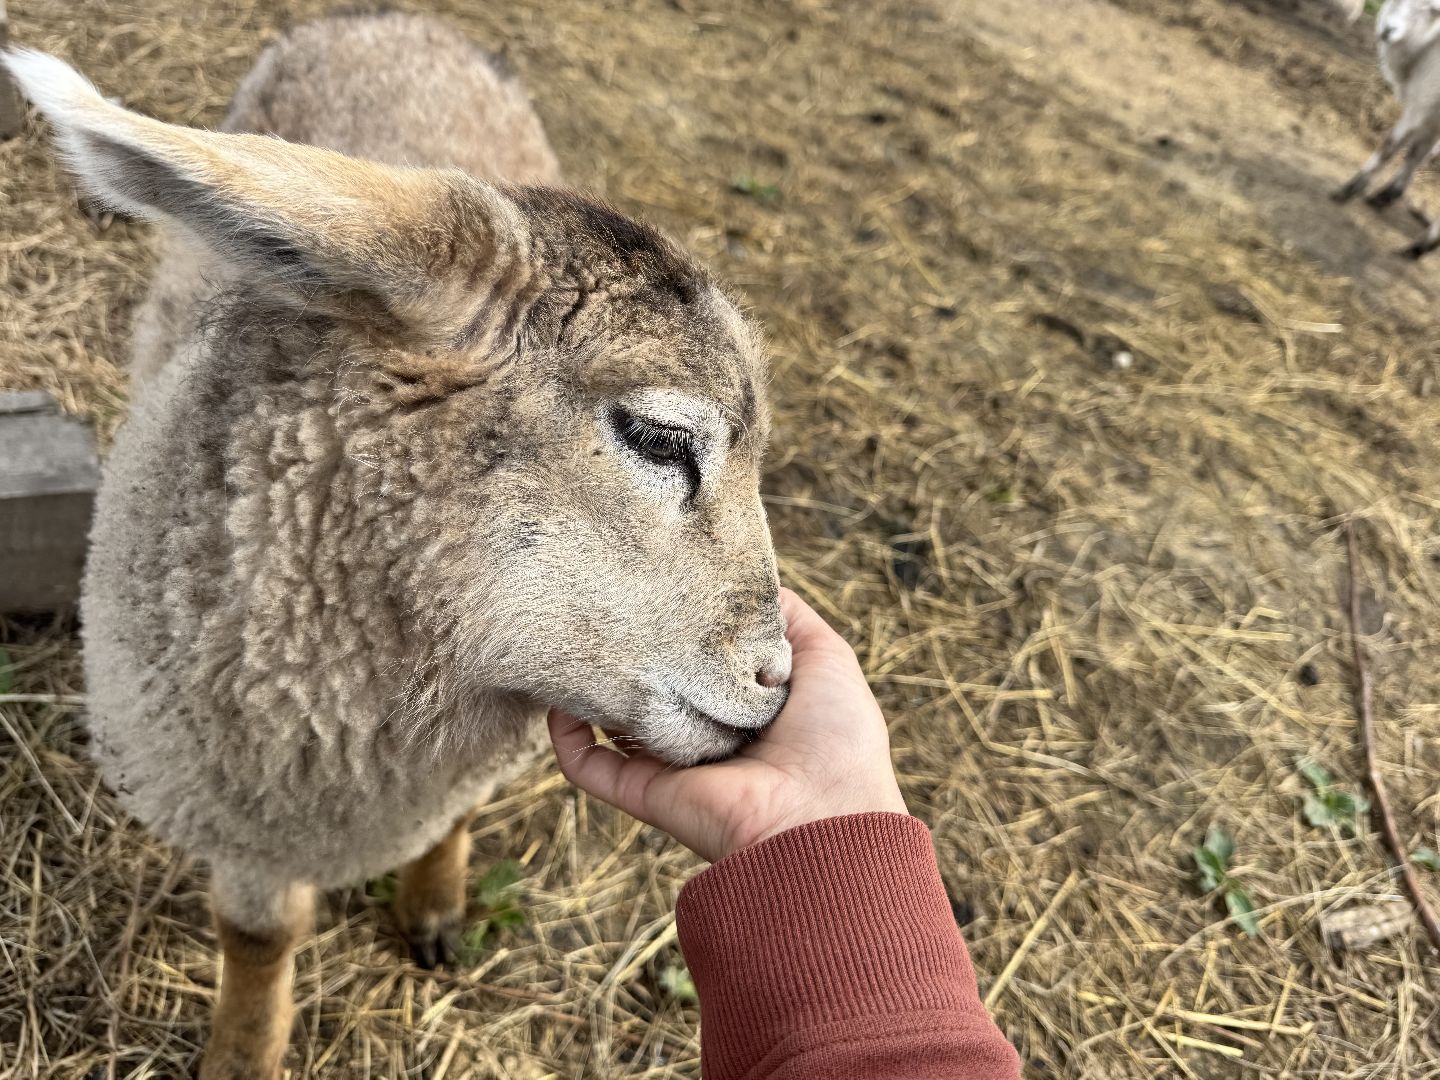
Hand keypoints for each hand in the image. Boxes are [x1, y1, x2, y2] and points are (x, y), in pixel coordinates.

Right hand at [548, 588, 908, 862]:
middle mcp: (708, 733)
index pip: (699, 661)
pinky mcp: (647, 794)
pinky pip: (591, 767)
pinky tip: (557, 701)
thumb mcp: (825, 656)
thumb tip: (747, 583)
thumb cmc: (835, 735)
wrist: (824, 816)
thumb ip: (786, 618)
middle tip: (606, 609)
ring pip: (616, 723)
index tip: (656, 587)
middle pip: (655, 687)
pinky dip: (566, 738)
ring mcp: (674, 765)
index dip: (679, 628)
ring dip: (592, 688)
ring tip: (574, 641)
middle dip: (632, 653)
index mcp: (747, 704)